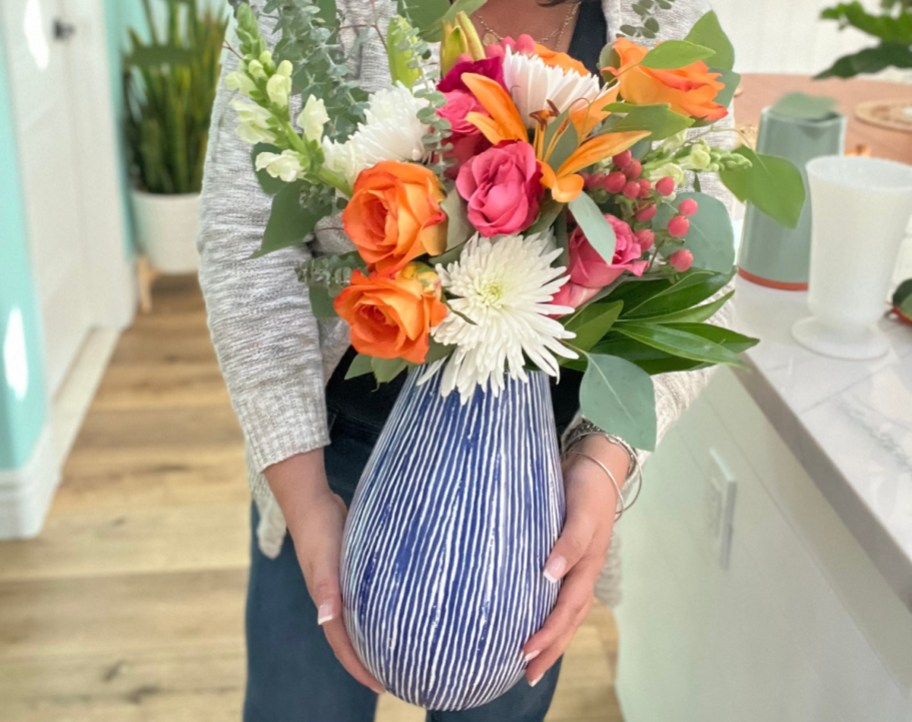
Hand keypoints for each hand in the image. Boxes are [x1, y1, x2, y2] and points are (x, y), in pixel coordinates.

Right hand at [264, 450, 383, 693]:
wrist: (311, 498)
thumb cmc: (319, 528)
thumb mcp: (324, 558)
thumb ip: (326, 588)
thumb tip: (326, 620)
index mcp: (326, 601)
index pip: (343, 644)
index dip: (360, 667)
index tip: (383, 686)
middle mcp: (332, 598)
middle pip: (350, 638)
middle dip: (369, 660)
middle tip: (397, 676)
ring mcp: (339, 583)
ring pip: (357, 619)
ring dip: (373, 636)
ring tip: (397, 650)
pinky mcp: (348, 568)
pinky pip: (363, 598)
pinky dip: (375, 610)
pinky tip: (394, 608)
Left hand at [522, 436, 627, 685]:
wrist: (594, 463)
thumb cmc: (587, 487)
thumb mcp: (581, 512)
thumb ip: (568, 542)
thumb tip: (549, 575)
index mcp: (586, 567)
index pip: (565, 611)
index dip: (547, 634)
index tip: (524, 653)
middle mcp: (581, 572)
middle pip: (566, 620)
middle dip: (548, 649)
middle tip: (526, 675)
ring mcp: (575, 566)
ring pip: (563, 611)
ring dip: (548, 636)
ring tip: (528, 659)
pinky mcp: (564, 555)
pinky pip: (556, 593)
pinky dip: (545, 611)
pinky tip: (528, 616)